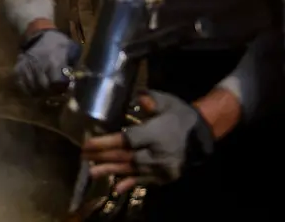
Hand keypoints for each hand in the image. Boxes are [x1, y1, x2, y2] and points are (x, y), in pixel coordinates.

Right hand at [14, 29, 80, 94]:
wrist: (40, 33)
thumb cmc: (59, 43)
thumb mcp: (72, 50)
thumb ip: (75, 65)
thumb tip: (79, 79)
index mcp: (54, 61)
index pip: (56, 82)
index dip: (61, 88)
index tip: (65, 88)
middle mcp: (39, 65)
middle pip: (44, 87)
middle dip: (51, 92)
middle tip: (55, 92)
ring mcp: (27, 66)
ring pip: (32, 88)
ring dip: (40, 92)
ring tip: (46, 91)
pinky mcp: (18, 68)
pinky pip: (22, 84)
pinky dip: (28, 89)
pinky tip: (35, 88)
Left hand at [82, 91, 214, 192]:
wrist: (200, 135)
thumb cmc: (178, 115)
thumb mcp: (167, 103)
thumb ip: (152, 100)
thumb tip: (141, 97)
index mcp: (156, 134)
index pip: (127, 139)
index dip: (106, 142)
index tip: (87, 143)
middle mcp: (158, 154)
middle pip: (126, 156)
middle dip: (103, 157)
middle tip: (84, 157)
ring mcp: (162, 168)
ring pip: (132, 170)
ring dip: (111, 171)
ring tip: (92, 172)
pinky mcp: (164, 177)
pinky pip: (144, 181)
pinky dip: (130, 183)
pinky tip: (116, 188)